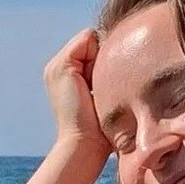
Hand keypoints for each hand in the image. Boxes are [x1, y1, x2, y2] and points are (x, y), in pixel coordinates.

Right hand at [43, 29, 111, 169]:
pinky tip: (95, 81)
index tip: (112, 86)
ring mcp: (57, 66)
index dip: (106, 59)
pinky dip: (97, 55)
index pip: (93, 48)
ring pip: (91, 40)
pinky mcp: (62, 65)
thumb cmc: (102, 130)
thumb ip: (108, 76)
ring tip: (99, 87)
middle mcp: (58, 69)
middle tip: (104, 88)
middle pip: (93, 42)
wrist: (85, 145)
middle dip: (104, 58)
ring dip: (101, 59)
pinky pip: (88, 38)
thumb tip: (127, 58)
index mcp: (67, 77)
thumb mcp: (106, 98)